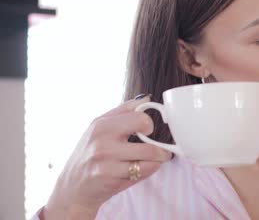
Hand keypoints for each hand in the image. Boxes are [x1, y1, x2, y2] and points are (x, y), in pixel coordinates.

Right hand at [42, 96, 170, 219]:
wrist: (73, 186)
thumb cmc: (90, 153)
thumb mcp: (99, 127)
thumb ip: (123, 111)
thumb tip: (146, 99)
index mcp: (102, 125)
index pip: (139, 117)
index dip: (148, 123)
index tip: (148, 130)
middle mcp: (102, 142)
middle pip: (147, 136)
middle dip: (158, 144)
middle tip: (158, 148)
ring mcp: (106, 162)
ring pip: (150, 156)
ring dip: (158, 158)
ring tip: (155, 158)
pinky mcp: (111, 179)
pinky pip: (144, 171)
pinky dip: (150, 169)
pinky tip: (143, 168)